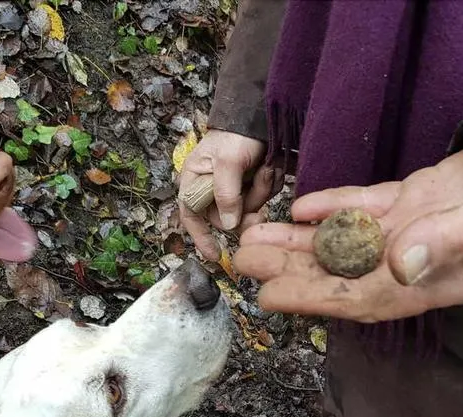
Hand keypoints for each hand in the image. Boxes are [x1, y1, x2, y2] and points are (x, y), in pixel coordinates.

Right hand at [178, 130, 282, 260]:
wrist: (261, 114)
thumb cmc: (235, 134)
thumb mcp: (228, 162)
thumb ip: (225, 194)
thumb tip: (227, 226)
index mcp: (195, 181)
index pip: (191, 216)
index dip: (201, 237)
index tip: (215, 255)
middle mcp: (212, 187)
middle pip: (226, 218)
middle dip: (245, 210)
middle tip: (260, 210)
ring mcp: (234, 187)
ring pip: (248, 209)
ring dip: (260, 192)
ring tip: (265, 169)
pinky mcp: (252, 184)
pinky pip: (262, 198)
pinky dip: (269, 185)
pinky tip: (270, 167)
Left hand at [232, 138, 462, 321]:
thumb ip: (457, 241)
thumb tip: (399, 262)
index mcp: (436, 281)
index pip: (364, 296)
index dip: (315, 298)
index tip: (270, 295)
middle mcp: (415, 262)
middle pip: (341, 271)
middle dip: (291, 268)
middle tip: (241, 259)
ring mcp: (411, 230)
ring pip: (345, 240)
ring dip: (300, 240)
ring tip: (254, 235)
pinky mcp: (414, 199)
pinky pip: (365, 206)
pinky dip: (333, 205)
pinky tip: (300, 204)